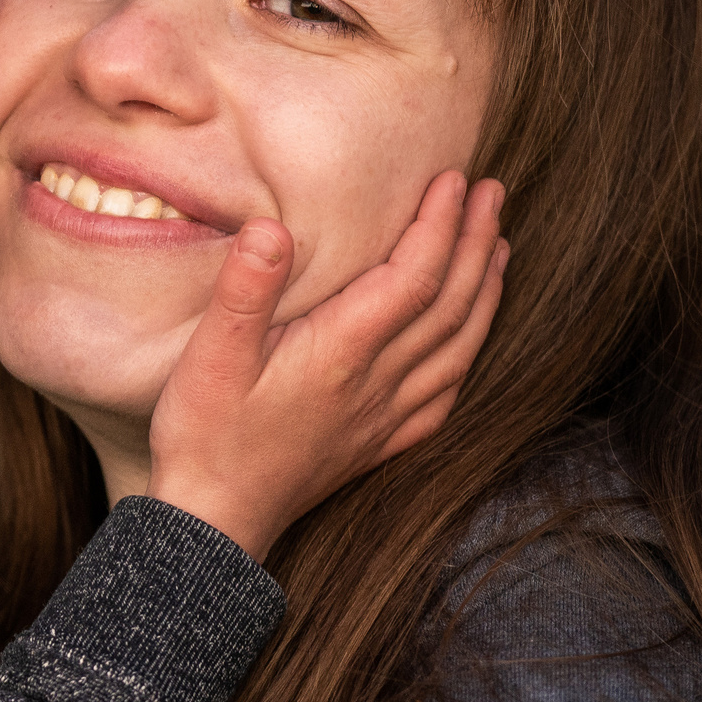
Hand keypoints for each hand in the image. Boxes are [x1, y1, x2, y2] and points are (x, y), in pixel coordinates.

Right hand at [147, 171, 506, 561]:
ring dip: (484, 293)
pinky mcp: (377, 444)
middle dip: (474, 242)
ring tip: (497, 248)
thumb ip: (245, 290)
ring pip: (458, 348)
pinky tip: (469, 341)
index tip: (452, 178)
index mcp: (341, 353)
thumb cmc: (204, 436)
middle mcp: (376, 384)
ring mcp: (383, 418)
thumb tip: (273, 227)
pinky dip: (468, 356)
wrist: (215, 522)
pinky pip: (444, 395)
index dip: (438, 224)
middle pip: (448, 304)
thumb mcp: (208, 357)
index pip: (413, 276)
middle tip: (490, 192)